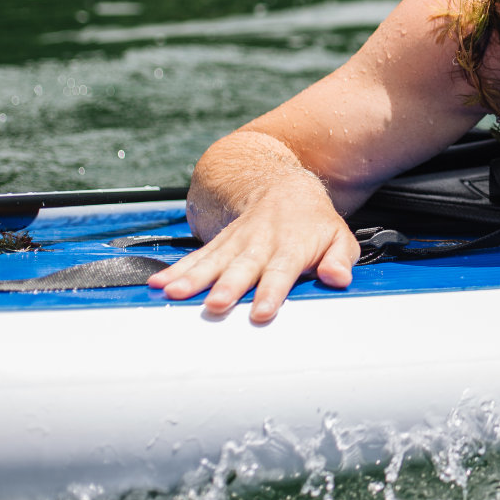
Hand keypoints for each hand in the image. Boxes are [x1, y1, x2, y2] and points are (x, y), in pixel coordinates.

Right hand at [148, 176, 360, 322]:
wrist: (285, 188)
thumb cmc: (314, 222)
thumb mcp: (339, 238)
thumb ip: (340, 259)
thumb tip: (338, 277)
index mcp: (292, 245)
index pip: (282, 271)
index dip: (271, 292)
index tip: (261, 311)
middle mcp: (261, 243)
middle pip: (243, 267)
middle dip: (228, 286)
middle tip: (215, 305)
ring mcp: (237, 242)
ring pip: (213, 260)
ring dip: (193, 278)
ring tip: (174, 293)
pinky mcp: (220, 243)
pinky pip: (196, 256)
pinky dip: (177, 270)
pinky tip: (159, 283)